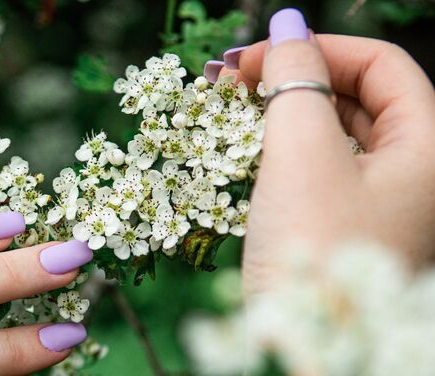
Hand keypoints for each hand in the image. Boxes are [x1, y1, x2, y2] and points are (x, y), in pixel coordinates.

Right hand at [208, 8, 434, 291]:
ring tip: (232, 106)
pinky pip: (320, 169)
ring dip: (285, 112)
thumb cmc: (313, 254)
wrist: (304, 353)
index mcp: (428, 151)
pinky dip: (285, 149)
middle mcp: (413, 175)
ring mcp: (379, 204)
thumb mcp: (302, 155)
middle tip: (234, 77)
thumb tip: (285, 24)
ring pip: (335, 134)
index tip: (257, 53)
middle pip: (359, 98)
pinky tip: (249, 145)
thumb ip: (295, 81)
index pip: (382, 67)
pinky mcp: (344, 227)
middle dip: (296, 78)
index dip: (320, 48)